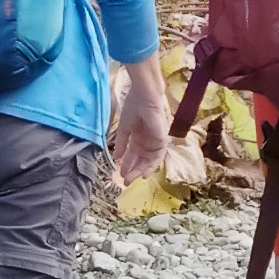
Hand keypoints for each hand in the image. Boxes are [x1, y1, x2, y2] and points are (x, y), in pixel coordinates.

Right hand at [109, 60, 171, 183]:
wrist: (144, 96)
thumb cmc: (134, 106)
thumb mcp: (125, 127)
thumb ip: (122, 142)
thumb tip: (115, 157)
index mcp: (139, 136)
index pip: (133, 154)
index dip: (126, 164)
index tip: (119, 174)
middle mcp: (148, 140)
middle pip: (141, 160)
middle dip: (132, 170)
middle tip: (124, 182)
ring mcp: (155, 140)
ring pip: (149, 161)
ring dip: (140, 170)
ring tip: (131, 180)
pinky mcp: (162, 139)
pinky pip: (158, 156)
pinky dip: (151, 166)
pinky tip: (143, 174)